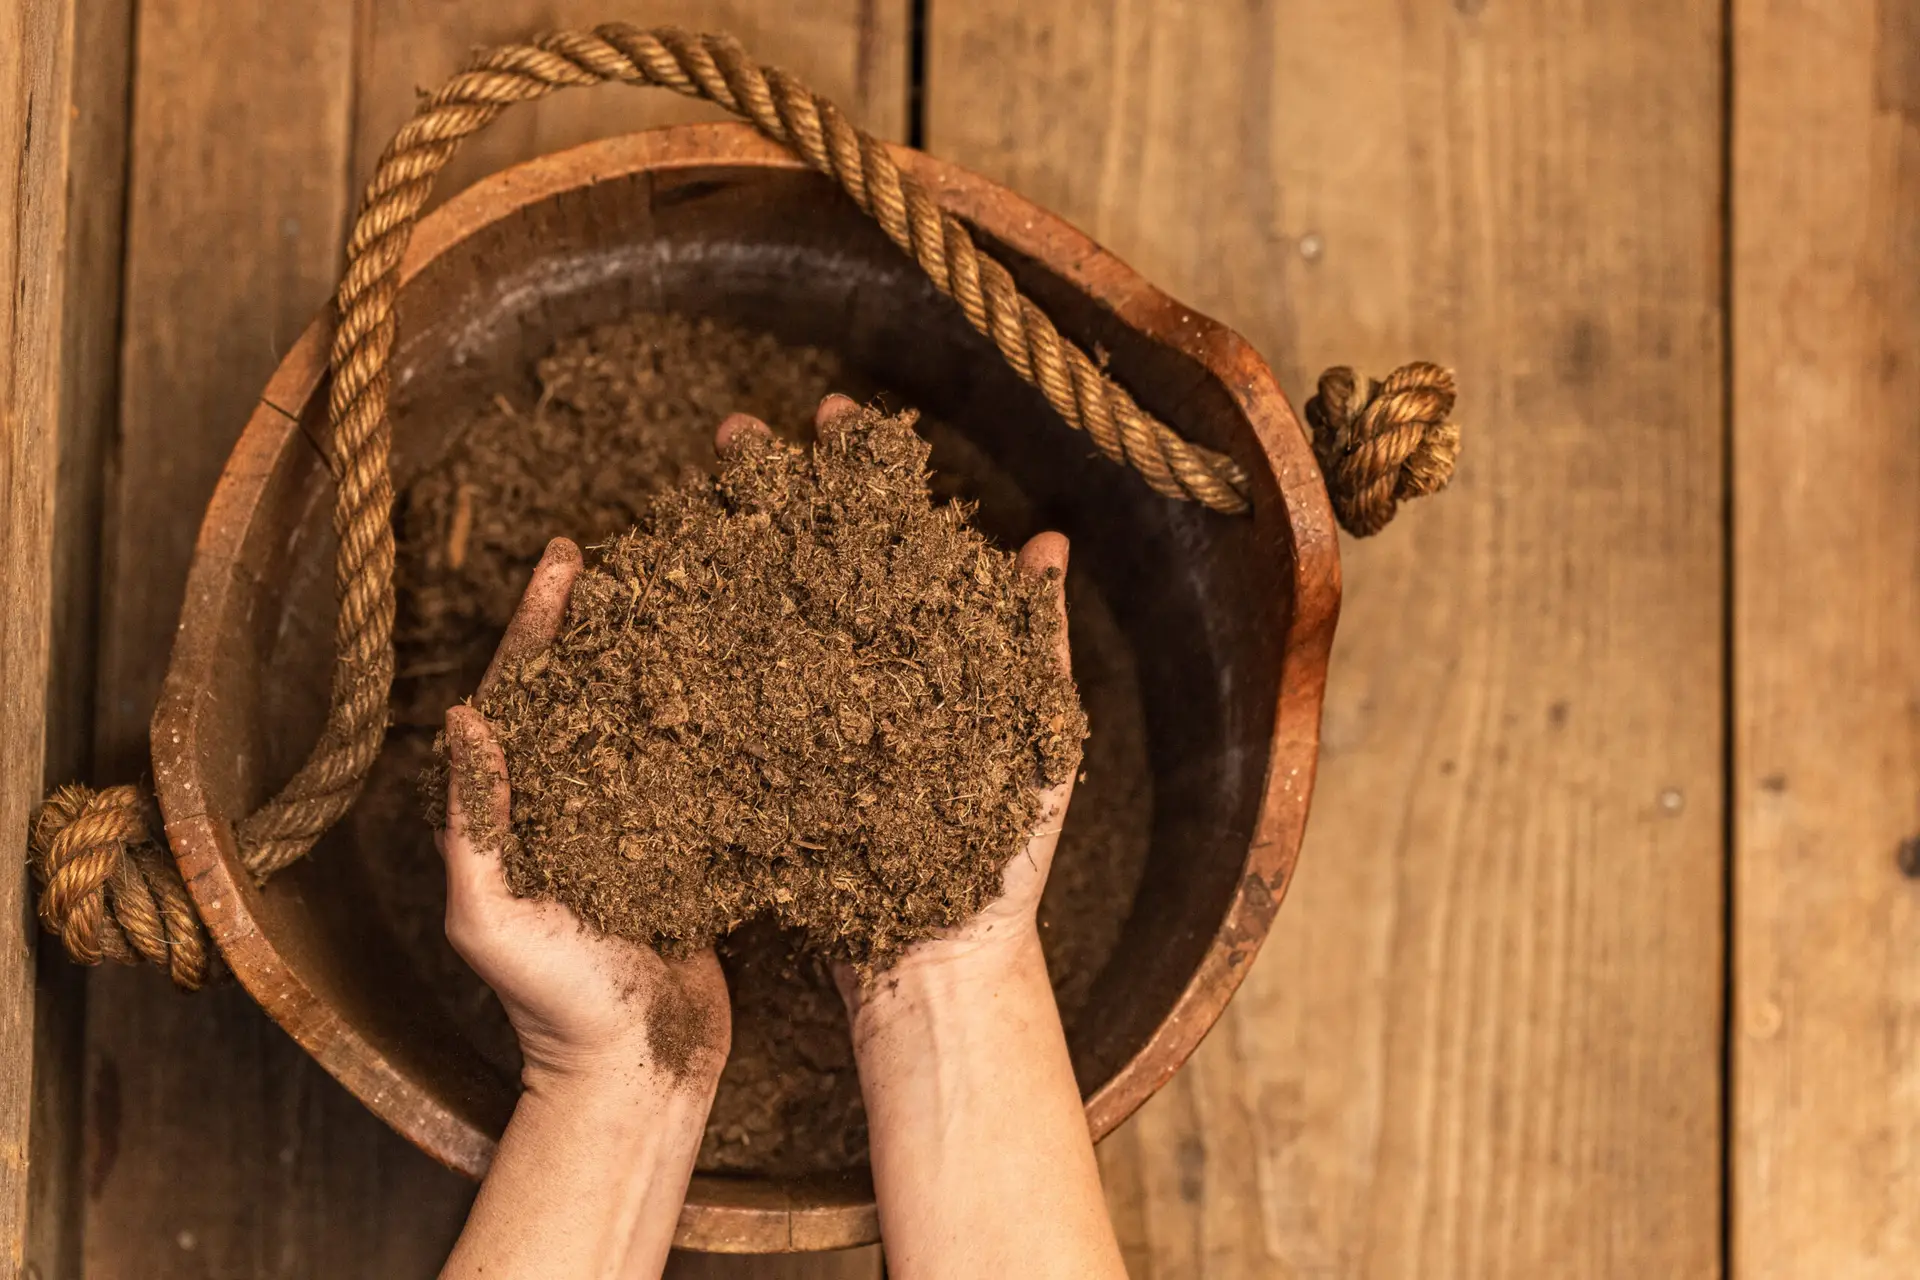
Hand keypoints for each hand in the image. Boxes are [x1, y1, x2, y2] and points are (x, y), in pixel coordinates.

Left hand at [438, 537, 730, 1093]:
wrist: (636, 1068)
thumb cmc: (551, 1003)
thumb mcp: (493, 919)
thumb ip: (475, 823)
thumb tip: (464, 716)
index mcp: (519, 805)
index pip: (527, 692)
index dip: (542, 624)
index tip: (565, 559)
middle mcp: (575, 800)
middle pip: (588, 687)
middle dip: (602, 619)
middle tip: (627, 552)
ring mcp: (635, 819)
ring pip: (646, 716)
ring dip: (659, 654)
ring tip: (685, 592)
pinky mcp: (689, 844)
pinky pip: (698, 767)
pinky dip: (711, 718)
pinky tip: (739, 678)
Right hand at [718, 393, 1078, 995]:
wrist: (932, 975)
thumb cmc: (998, 866)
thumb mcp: (1034, 750)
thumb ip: (1033, 649)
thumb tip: (1047, 546)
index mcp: (919, 658)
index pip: (881, 543)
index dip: (855, 477)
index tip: (830, 417)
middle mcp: (854, 681)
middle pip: (807, 564)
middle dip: (772, 494)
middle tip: (736, 437)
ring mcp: (802, 727)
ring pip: (752, 621)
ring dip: (717, 556)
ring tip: (681, 501)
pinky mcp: (759, 777)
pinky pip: (719, 704)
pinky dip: (687, 655)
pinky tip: (651, 611)